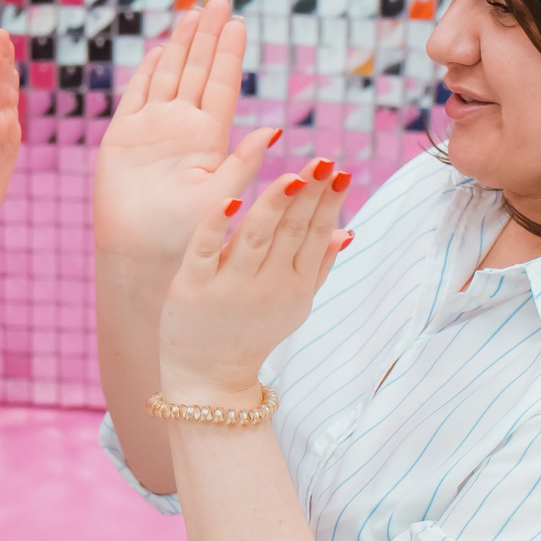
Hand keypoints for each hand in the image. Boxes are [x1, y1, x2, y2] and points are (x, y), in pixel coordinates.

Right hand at [96, 0, 267, 269]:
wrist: (140, 256)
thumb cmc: (186, 236)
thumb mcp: (223, 196)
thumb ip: (245, 162)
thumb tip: (277, 130)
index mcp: (209, 139)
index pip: (222, 85)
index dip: (230, 53)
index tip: (240, 23)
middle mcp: (183, 128)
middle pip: (198, 71)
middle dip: (209, 35)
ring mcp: (153, 130)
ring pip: (170, 75)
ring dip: (183, 45)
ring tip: (195, 12)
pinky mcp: (123, 137)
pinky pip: (137, 95)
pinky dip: (148, 71)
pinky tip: (162, 50)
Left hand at [157, 130, 352, 402]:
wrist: (211, 379)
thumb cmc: (252, 332)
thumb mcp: (294, 306)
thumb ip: (318, 267)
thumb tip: (347, 231)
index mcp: (294, 285)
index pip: (314, 235)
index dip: (328, 203)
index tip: (338, 171)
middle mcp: (267, 285)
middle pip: (290, 231)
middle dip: (308, 195)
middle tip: (322, 161)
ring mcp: (229, 286)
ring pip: (255, 237)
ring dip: (273, 205)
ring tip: (291, 176)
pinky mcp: (193, 287)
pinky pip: (206, 251)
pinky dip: (217, 227)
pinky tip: (230, 202)